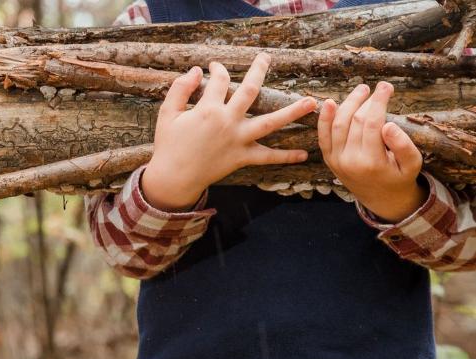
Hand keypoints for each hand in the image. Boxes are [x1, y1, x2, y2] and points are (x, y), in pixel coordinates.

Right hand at [142, 54, 317, 210]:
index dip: (217, 70)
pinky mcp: (242, 158)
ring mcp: (238, 140)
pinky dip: (285, 157)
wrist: (174, 177)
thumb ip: (180, 89)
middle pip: (250, 91)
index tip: (215, 67)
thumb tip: (194, 71)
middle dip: (259, 71)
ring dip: (292, 112)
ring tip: (312, 102)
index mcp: (208, 109)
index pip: (218, 80)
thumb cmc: (169, 145)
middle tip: (267, 58)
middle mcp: (227, 121)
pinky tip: (303, 154)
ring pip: (270, 122)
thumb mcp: (167, 113)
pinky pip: (267, 157)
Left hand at [317, 82, 427, 222]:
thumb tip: (389, 125)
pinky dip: (324, 119)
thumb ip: (403, 145)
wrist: (381, 198)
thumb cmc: (400, 177)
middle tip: (378, 87)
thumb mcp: (412, 164)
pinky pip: (323, 136)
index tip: (386, 87)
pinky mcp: (329, 159)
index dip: (379, 102)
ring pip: (338, 124)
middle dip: (366, 100)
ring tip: (362, 90)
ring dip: (348, 103)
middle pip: (355, 121)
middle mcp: (350, 161)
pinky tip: (328, 102)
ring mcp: (336, 160)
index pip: (372, 123)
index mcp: (372, 162)